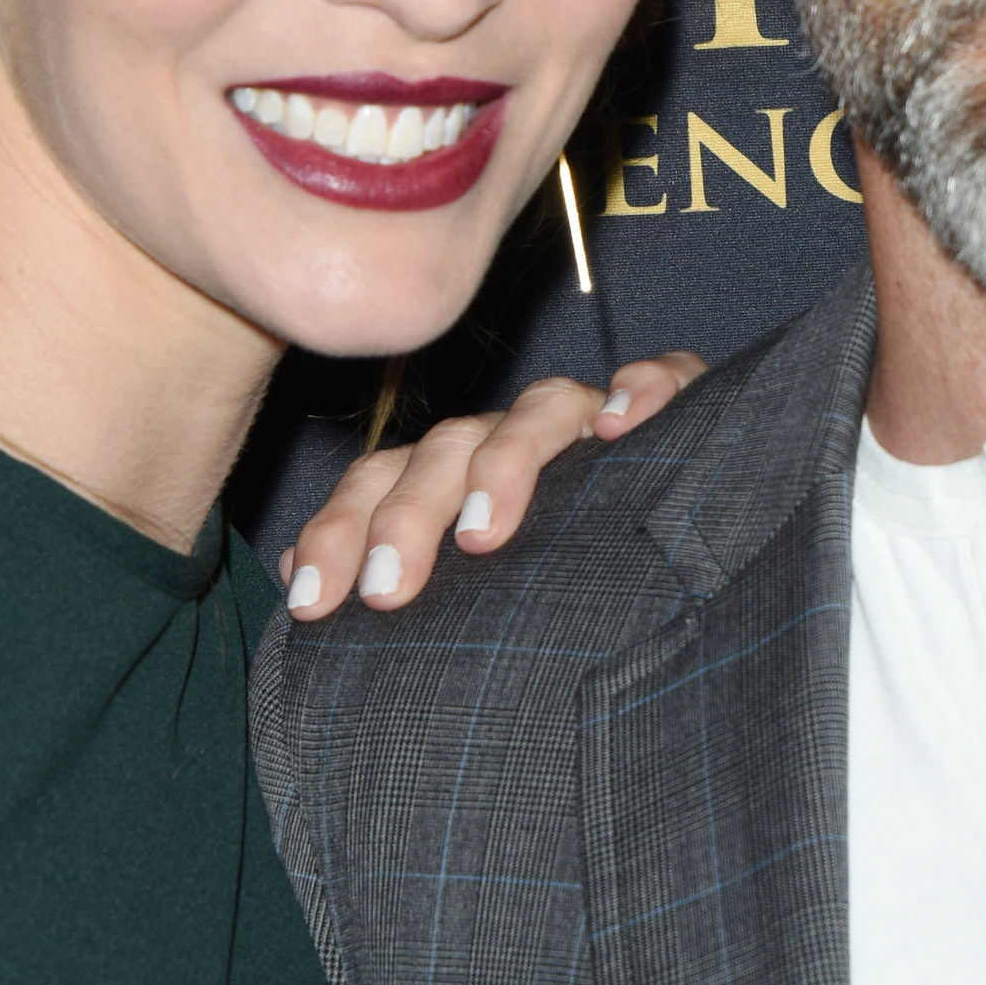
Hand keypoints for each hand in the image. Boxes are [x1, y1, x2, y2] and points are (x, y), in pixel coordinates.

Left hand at [278, 355, 707, 620]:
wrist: (681, 520)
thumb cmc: (560, 570)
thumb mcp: (470, 590)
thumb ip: (397, 574)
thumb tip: (304, 585)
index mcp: (454, 476)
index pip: (382, 480)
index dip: (339, 532)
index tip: (314, 604)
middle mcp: (512, 439)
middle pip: (448, 448)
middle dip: (408, 516)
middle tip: (389, 593)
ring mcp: (590, 422)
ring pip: (539, 411)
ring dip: (505, 463)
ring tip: (484, 534)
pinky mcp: (676, 408)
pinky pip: (663, 380)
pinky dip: (643, 391)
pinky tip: (620, 430)